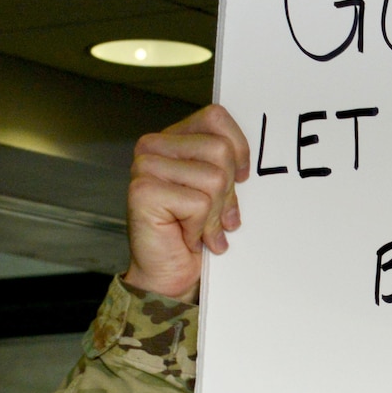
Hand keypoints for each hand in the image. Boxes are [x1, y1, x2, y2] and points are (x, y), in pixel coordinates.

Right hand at [122, 105, 249, 302]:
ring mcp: (145, 166)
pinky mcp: (144, 191)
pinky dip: (201, 228)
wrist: (169, 274)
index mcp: (173, 139)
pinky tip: (189, 237)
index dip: (239, 149)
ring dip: (215, 214)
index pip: (216, 118)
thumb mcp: (219, 193)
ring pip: (213, 178)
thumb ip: (227, 168)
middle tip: (216, 216)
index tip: (240, 178)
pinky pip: (199, 203)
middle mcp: (154, 146)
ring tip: (202, 229)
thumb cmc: (195, 233)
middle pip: (221, 150)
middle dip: (228, 192)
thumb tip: (248, 164)